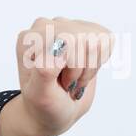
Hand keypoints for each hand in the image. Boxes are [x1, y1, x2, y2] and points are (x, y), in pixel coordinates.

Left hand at [14, 16, 112, 135]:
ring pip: (97, 40)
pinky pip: (107, 40)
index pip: (65, 41)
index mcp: (29, 39)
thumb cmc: (44, 104)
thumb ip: (44, 71)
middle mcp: (46, 27)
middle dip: (80, 68)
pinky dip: (99, 61)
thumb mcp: (40, 95)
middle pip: (82, 38)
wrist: (56, 109)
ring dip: (89, 67)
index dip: (70, 67)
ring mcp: (67, 26)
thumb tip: (59, 47)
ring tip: (73, 78)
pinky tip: (84, 69)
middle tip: (65, 82)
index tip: (56, 81)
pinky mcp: (86, 31)